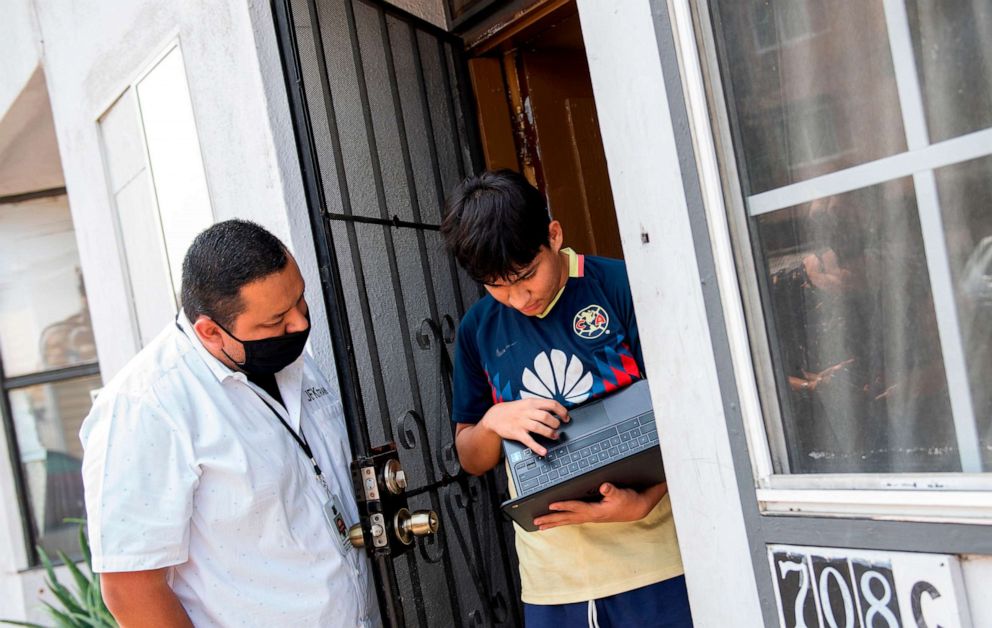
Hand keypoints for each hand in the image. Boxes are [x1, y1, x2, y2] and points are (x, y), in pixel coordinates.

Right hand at [479, 398, 568, 455]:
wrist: (495, 416)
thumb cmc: (514, 410)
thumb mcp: (526, 403)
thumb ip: (540, 406)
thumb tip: (557, 411)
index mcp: (532, 403)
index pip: (551, 404)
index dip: (562, 411)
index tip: (566, 418)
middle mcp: (527, 412)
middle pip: (546, 416)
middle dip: (555, 423)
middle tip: (558, 427)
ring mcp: (521, 422)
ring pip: (539, 427)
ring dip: (549, 433)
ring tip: (554, 436)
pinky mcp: (517, 433)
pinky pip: (529, 441)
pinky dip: (537, 447)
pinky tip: (544, 451)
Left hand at [532, 482, 666, 529]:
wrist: (637, 508)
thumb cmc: (629, 501)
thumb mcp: (622, 494)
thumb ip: (612, 490)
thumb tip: (604, 487)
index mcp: (596, 511)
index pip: (576, 508)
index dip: (564, 506)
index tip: (551, 506)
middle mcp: (591, 516)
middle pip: (567, 518)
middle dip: (551, 520)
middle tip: (536, 522)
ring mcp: (590, 517)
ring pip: (568, 520)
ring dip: (554, 522)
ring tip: (541, 526)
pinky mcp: (592, 515)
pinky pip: (573, 519)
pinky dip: (563, 520)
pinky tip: (556, 521)